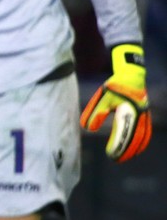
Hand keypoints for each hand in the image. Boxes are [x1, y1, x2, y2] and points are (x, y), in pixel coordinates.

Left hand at [80, 44, 151, 162]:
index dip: (117, 145)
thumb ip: (95, 112)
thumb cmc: (115, 87)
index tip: (110, 154)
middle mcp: (139, 115)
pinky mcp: (145, 115)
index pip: (123, 133)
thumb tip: (88, 128)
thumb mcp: (102, 97)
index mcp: (128, 111)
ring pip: (142, 136)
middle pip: (134, 137)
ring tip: (125, 157)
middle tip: (116, 159)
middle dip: (126, 150)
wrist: (131, 76)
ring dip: (134, 148)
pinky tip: (137, 149)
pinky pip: (146, 132)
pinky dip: (142, 141)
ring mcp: (144, 115)